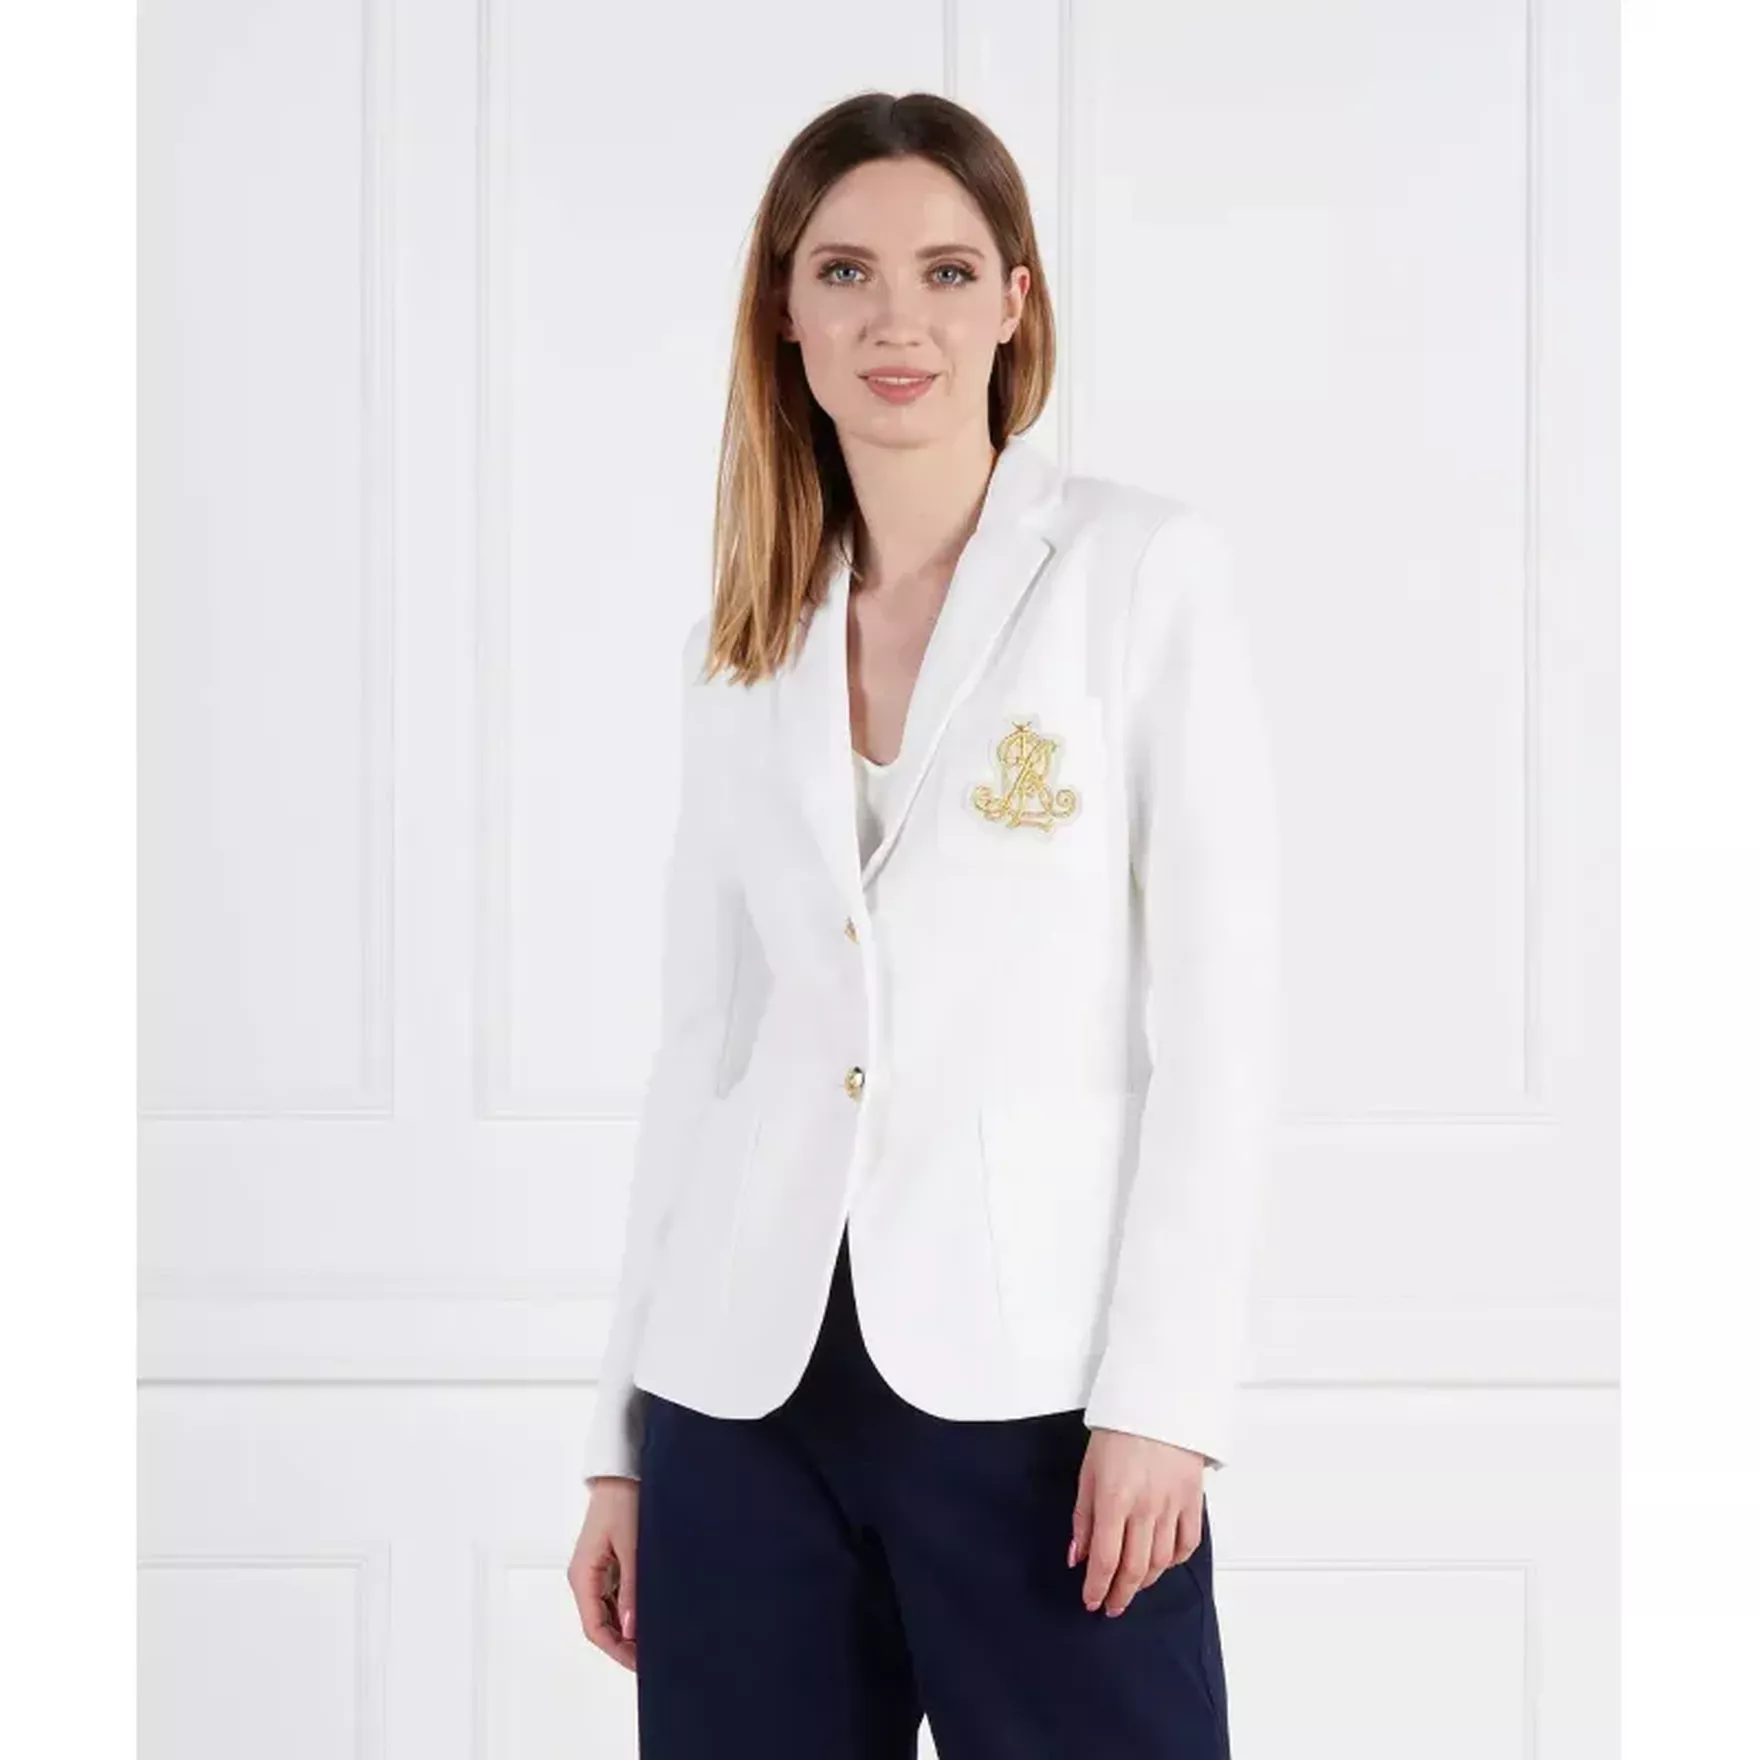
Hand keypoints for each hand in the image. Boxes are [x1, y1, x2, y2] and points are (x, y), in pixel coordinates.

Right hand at [567, 1477, 639, 1670]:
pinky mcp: (606, 1563)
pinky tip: (646, 1615)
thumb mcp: (632, 1546)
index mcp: (582, 1576)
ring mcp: (594, 1571)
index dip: (616, 1651)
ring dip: (626, 1629)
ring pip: (607, 1613)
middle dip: (623, 1644)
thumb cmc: (623, 1500)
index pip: (594, 1628)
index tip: (639, 1664)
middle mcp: (584, 1577)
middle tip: (650, 1658)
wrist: (622, 1470)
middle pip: (600, 1624)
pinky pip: (614, 1596)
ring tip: (652, 1640)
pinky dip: (628, 1610)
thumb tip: (630, 1628)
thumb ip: (632, 1588)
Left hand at [1068, 1428, 1205, 1616]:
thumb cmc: (1117, 1433)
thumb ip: (1083, 1518)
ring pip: (1162, 1562)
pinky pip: (1188, 1544)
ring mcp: (1172, 1506)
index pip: (1105, 1560)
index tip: (1091, 1601)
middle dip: (1121, 1594)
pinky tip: (1163, 1563)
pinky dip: (1175, 1561)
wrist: (1158, 1403)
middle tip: (1112, 1606)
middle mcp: (1145, 1509)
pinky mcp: (1193, 1501)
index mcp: (1113, 1500)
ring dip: (1146, 1581)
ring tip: (1133, 1586)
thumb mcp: (1088, 1472)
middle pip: (1135, 1568)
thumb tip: (1077, 1558)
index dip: (1097, 1588)